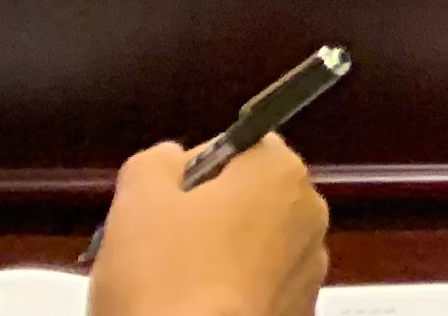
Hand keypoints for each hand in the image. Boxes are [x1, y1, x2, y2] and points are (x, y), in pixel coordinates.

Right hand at [91, 139, 327, 315]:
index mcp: (280, 173)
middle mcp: (310, 215)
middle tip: (151, 250)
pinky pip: (257, 291)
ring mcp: (310, 271)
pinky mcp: (300, 314)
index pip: (238, 147)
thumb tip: (174, 159)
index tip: (158, 205)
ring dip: (213, 260)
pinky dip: (228, 298)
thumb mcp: (137, 202)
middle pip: (245, 200)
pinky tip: (191, 312)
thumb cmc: (164, 278)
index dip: (191, 171)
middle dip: (201, 219)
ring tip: (165, 292)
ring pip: (250, 249)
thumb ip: (155, 164)